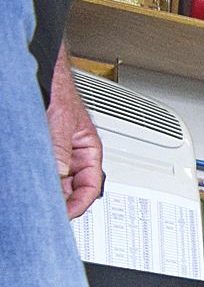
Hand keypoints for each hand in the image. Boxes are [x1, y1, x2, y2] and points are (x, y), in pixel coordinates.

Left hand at [48, 49, 104, 218]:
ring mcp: (57, 151)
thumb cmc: (58, 88)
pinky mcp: (43, 148)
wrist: (43, 71)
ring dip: (49, 188)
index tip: (64, 215)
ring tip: (38, 196)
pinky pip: (43, 168)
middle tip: (48, 210)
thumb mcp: (60, 122)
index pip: (90, 186)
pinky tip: (30, 181)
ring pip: (57, 179)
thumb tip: (58, 174)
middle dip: (62, 199)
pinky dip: (37, 176)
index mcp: (88, 149)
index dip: (78, 204)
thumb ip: (60, 149)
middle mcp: (74, 153)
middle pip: (73, 187)